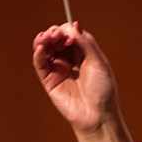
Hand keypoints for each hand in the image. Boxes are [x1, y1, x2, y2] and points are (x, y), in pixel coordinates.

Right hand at [32, 22, 137, 141]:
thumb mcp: (99, 63)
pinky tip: (40, 47)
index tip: (70, 32)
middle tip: (56, 33)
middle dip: (54, 33)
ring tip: (46, 37)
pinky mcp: (49, 80)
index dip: (68, 30)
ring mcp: (58, 69)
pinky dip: (38, 53)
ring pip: (46, 49)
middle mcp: (69, 59)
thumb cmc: (103, 91)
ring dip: (44, 39)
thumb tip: (74, 26)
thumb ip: (87, 44)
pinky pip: (40, 64)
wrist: (98, 115)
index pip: (70, 35)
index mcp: (83, 54)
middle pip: (56, 39)